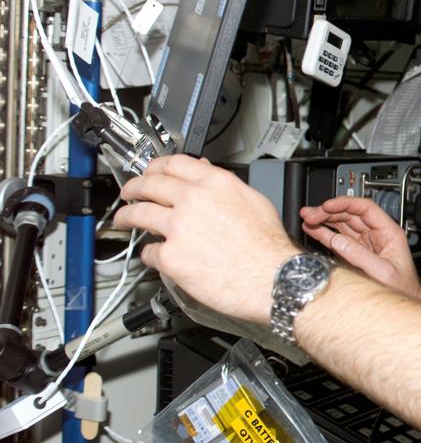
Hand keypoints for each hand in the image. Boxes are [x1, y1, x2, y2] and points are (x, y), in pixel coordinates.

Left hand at [115, 155, 299, 323]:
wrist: (275, 278)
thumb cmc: (269, 247)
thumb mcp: (254, 202)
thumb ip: (225, 187)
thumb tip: (206, 176)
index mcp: (215, 183)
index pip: (173, 164)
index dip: (155, 166)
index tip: (149, 172)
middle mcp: (193, 200)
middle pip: (149, 185)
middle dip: (133, 188)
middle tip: (129, 193)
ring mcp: (179, 227)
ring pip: (138, 215)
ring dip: (127, 217)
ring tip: (124, 220)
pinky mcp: (171, 256)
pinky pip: (149, 251)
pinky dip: (150, 253)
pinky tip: (155, 256)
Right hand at [299, 196, 420, 298]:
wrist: (403, 303)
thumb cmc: (403, 289)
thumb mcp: (383, 272)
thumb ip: (361, 257)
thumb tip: (338, 242)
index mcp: (389, 233)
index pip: (365, 209)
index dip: (345, 204)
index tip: (327, 205)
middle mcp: (377, 235)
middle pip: (350, 215)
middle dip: (329, 212)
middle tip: (311, 214)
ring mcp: (365, 244)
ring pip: (342, 225)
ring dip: (324, 220)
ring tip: (307, 218)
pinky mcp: (356, 254)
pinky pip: (338, 239)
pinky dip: (324, 233)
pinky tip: (313, 229)